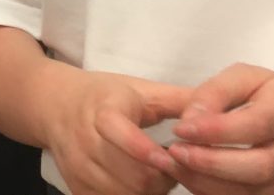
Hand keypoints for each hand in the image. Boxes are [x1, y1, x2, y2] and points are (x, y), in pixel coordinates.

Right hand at [46, 71, 188, 194]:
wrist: (54, 104)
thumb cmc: (104, 95)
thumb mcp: (140, 89)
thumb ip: (180, 100)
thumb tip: (219, 111)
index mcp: (102, 110)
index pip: (121, 133)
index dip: (146, 150)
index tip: (172, 157)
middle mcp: (84, 140)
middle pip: (132, 176)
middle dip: (162, 177)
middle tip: (173, 165)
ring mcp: (78, 168)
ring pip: (124, 194)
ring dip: (150, 192)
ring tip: (157, 174)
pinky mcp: (76, 187)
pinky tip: (138, 184)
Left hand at [165, 63, 273, 194]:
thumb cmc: (273, 98)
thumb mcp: (247, 77)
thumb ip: (216, 92)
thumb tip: (189, 119)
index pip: (256, 125)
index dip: (216, 130)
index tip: (181, 128)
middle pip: (259, 167)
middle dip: (212, 163)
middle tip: (175, 151)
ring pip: (253, 192)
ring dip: (207, 182)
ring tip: (174, 164)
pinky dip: (214, 193)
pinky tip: (189, 177)